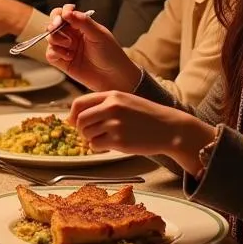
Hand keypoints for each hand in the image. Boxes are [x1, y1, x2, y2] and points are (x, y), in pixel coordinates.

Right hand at [45, 5, 141, 91]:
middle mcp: (72, 35)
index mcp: (81, 26)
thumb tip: (67, 12)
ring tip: (70, 46)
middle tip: (56, 28)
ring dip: (57, 40)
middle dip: (53, 26)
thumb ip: (83, 22)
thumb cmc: (111, 55)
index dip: (60, 13)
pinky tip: (69, 57)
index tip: (62, 17)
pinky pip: (50, 54)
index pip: (64, 13)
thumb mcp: (99, 35)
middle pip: (53, 24)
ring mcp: (66, 48)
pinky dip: (56, 53)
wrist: (113, 78)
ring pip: (50, 38)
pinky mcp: (62, 62)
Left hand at [67, 90, 210, 173]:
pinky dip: (98, 147)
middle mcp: (112, 108)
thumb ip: (102, 105)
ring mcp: (115, 124)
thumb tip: (74, 117)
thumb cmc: (146, 116)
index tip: (73, 122)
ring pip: (86, 134)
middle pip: (80, 120)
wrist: (171, 129)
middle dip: (81, 129)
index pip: (79, 103)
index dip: (72, 115)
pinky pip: (96, 145)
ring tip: (104, 138)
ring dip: (91, 139)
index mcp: (112, 96)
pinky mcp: (119, 141)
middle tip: (90, 134)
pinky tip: (110, 145)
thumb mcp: (125, 101)